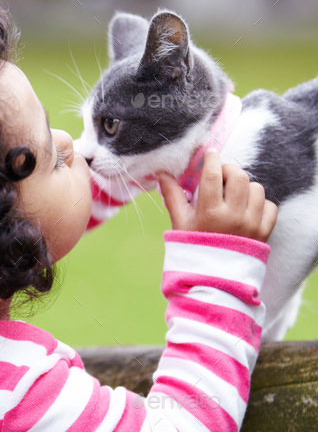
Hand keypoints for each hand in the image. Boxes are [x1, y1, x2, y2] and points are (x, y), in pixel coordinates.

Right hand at [157, 150, 277, 242]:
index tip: (210, 153)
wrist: (212, 278)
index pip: (213, 174)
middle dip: (229, 170)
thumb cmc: (192, 247)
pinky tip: (245, 209)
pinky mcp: (265, 232)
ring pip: (256, 188)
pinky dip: (259, 203)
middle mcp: (234, 216)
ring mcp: (252, 224)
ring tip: (232, 194)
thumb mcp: (180, 222)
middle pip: (238, 176)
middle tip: (220, 174)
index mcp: (210, 213)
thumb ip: (172, 195)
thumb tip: (161, 173)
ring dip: (244, 186)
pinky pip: (270, 206)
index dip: (211, 159)